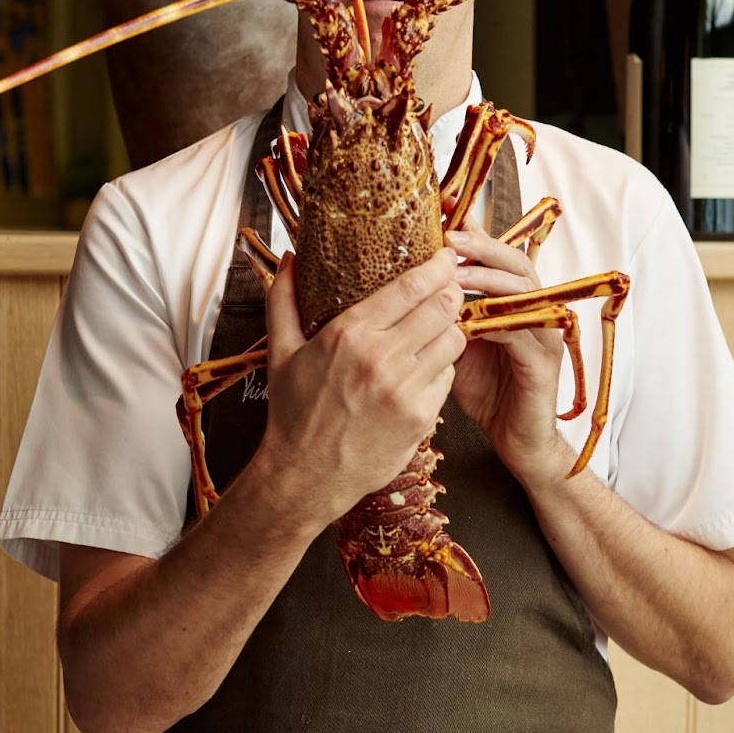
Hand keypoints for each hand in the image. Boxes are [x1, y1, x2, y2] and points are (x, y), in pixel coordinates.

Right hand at [257, 247, 466, 527]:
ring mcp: (404, 389)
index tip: (445, 256)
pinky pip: (448, 376)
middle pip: (442, 306)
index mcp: (348, 333)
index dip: (437, 266)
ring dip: (451, 328)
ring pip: (454, 339)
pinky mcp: (421, 416)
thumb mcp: (280, 352)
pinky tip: (428, 366)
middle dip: (452, 291)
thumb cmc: (293, 413)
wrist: (306, 476)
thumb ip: (284, 299)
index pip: (411, 286)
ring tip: (440, 327)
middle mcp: (380, 357)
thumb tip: (291, 258)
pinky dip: (444, 366)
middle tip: (450, 287)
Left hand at [445, 223, 563, 481]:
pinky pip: (524, 331)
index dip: (471, 231)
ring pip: (524, 290)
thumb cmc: (482, 390)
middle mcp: (532, 308)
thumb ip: (437, 313)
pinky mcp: (546, 361)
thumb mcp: (452, 343)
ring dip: (490, 276)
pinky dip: (499, 320)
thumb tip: (399, 284)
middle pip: (514, 261)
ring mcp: (544, 332)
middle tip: (449, 237)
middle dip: (481, 246)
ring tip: (459, 268)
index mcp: (508, 299)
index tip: (443, 209)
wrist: (514, 440)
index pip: (492, 254)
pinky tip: (473, 317)